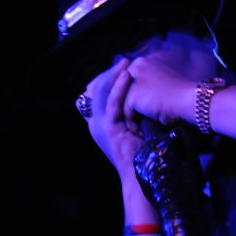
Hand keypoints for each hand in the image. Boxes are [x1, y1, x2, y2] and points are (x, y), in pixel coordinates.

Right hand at [84, 58, 143, 179]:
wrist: (139, 174)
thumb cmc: (141, 153)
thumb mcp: (133, 127)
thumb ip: (130, 112)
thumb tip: (139, 93)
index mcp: (98, 122)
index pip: (96, 93)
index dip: (106, 78)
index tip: (120, 66)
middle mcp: (95, 123)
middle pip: (95, 89)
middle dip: (109, 73)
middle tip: (123, 61)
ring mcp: (99, 125)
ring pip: (101, 93)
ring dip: (113, 76)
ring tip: (124, 63)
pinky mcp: (108, 128)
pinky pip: (112, 103)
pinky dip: (119, 88)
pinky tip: (126, 76)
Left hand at [124, 55, 195, 128]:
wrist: (189, 100)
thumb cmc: (183, 95)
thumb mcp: (164, 83)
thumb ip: (150, 84)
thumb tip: (142, 98)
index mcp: (143, 61)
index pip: (130, 80)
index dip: (134, 96)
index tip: (141, 110)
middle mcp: (136, 66)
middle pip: (124, 90)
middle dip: (128, 105)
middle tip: (136, 121)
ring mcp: (133, 80)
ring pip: (124, 101)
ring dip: (130, 116)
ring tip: (138, 128)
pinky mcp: (133, 95)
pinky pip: (127, 112)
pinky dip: (132, 123)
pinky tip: (140, 131)